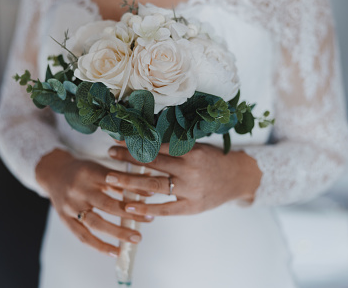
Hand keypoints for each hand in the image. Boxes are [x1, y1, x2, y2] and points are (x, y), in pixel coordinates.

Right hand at [35, 148, 153, 257]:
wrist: (54, 173)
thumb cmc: (83, 171)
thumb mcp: (100, 168)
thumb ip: (121, 180)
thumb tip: (148, 190)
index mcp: (90, 173)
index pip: (115, 181)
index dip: (133, 188)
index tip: (152, 194)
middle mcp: (79, 190)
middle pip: (107, 204)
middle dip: (130, 213)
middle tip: (149, 219)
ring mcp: (70, 206)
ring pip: (96, 223)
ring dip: (118, 232)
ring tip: (136, 238)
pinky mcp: (65, 219)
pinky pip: (83, 236)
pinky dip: (99, 246)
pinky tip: (115, 252)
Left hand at [106, 143, 261, 216]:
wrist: (239, 178)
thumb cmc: (214, 160)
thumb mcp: (198, 147)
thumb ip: (175, 146)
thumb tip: (146, 140)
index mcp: (190, 151)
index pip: (157, 146)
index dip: (136, 142)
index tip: (119, 139)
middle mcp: (189, 169)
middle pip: (152, 163)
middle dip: (128, 157)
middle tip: (109, 154)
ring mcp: (190, 189)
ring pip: (154, 185)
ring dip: (130, 181)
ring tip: (111, 178)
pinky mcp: (192, 207)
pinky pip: (165, 208)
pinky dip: (146, 207)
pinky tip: (129, 205)